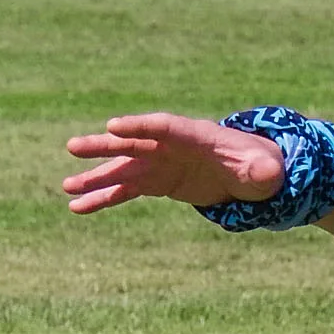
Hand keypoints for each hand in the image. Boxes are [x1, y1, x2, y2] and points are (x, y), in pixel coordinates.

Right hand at [59, 113, 283, 215]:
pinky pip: (125, 190)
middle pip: (133, 142)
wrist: (250, 173)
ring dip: (95, 177)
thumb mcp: (264, 170)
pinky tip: (79, 208)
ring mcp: (160, 163)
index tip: (112, 127)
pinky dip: (103, 198)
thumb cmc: (258, 166)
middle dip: (104, 146)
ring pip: (122, 169)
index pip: (162, 126)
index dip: (138, 126)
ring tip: (66, 187)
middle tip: (73, 147)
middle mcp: (170, 146)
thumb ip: (261, 171)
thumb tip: (266, 174)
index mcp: (194, 135)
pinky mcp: (156, 181)